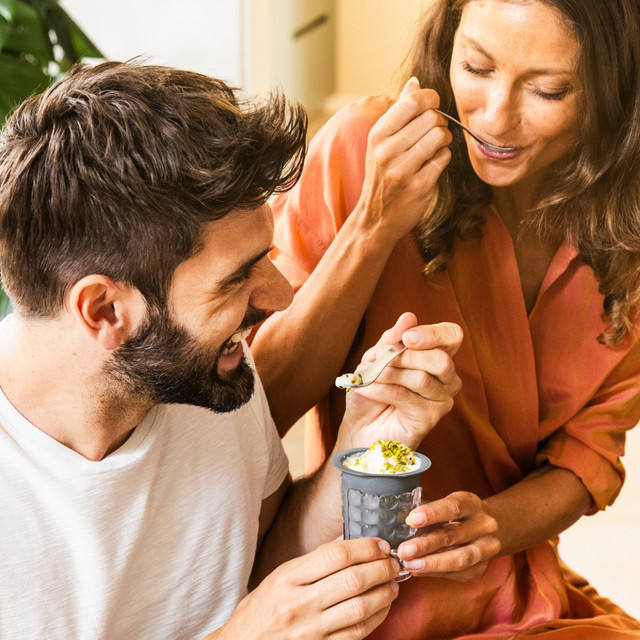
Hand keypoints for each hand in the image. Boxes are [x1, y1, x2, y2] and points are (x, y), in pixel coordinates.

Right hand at [215, 538, 399, 639]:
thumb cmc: (261, 609)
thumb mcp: (279, 576)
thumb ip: (313, 560)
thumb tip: (346, 542)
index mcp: (288, 578)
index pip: (335, 555)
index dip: (364, 547)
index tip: (380, 544)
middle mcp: (299, 604)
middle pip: (352, 580)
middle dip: (381, 568)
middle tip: (393, 562)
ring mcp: (310, 630)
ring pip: (360, 608)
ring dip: (384, 593)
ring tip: (393, 583)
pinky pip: (356, 633)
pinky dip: (376, 617)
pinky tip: (383, 606)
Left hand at [337, 312, 462, 451]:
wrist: (359, 426)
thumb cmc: (371, 390)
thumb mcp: (376, 358)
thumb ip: (392, 339)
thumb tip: (409, 317)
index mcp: (437, 354)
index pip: (452, 335)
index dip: (433, 334)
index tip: (407, 338)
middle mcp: (447, 377)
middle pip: (440, 359)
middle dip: (404, 357)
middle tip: (378, 360)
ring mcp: (442, 399)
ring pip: (421, 378)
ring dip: (386, 374)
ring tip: (368, 376)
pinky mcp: (431, 418)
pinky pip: (407, 396)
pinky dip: (380, 389)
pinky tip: (365, 388)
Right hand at [356, 77, 451, 241]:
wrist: (376, 218)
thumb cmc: (382, 175)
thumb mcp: (381, 142)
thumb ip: (399, 112)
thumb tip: (415, 82)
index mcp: (377, 135)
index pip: (412, 101)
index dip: (430, 99)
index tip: (432, 106)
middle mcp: (387, 151)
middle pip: (431, 118)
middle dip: (438, 122)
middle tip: (434, 132)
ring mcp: (402, 170)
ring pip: (440, 137)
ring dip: (443, 141)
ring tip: (434, 148)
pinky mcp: (418, 186)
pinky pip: (443, 159)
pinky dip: (442, 159)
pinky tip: (432, 165)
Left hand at [396, 491, 500, 581]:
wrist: (487, 529)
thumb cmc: (456, 515)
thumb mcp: (445, 504)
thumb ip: (426, 510)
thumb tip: (397, 519)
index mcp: (471, 503)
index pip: (453, 507)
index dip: (432, 513)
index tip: (411, 520)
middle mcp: (484, 525)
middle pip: (453, 536)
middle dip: (426, 545)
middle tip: (403, 551)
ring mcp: (487, 548)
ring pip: (460, 559)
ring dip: (432, 564)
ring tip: (410, 565)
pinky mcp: (482, 568)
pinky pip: (459, 573)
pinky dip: (437, 573)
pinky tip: (419, 570)